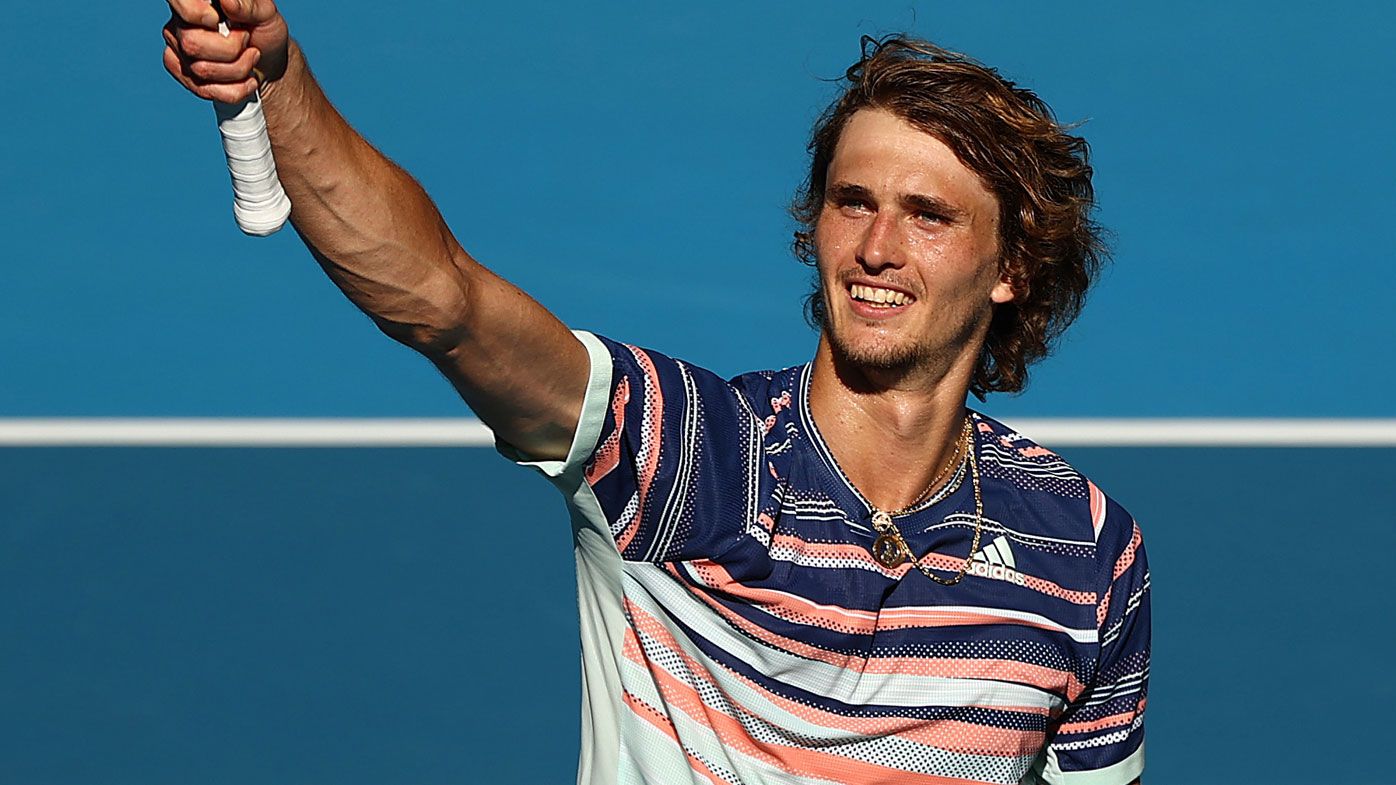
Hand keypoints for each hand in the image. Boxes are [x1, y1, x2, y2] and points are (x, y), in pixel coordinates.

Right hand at [162, 0, 289, 103]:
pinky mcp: (182, 72)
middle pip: (191, 44)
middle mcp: (180, 21)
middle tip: (246, 41)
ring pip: (201, 70)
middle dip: (231, 50)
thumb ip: (247, 6)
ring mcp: (178, 48)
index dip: (199, 15)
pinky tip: (246, 80)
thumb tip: (227, 1)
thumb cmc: (263, 30)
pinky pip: (204, 90)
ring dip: (238, 70)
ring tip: (251, 58)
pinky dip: (234, 90)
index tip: (219, 19)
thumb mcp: (265, 13)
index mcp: (197, 1)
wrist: (268, 60)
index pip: (180, 2)